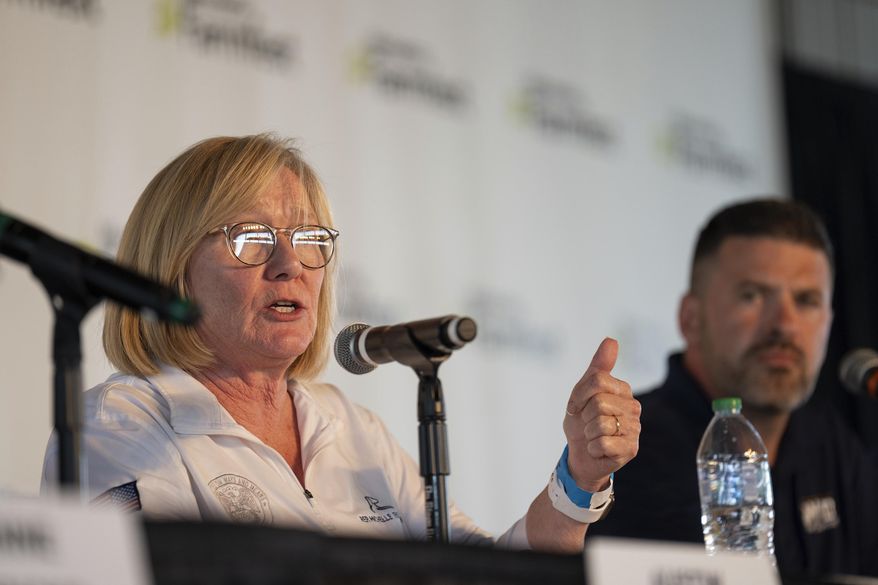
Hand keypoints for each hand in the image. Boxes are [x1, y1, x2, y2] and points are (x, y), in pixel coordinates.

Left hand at [562, 337, 639, 491]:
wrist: (581, 454)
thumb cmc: (582, 420)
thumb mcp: (583, 391)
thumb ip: (598, 366)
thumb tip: (612, 340)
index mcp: (623, 389)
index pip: (597, 380)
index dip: (579, 395)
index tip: (575, 406)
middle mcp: (633, 407)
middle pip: (599, 402)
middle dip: (584, 416)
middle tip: (587, 424)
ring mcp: (635, 428)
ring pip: (600, 423)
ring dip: (588, 433)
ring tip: (593, 436)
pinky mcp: (631, 449)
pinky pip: (602, 443)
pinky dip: (592, 448)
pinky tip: (598, 449)